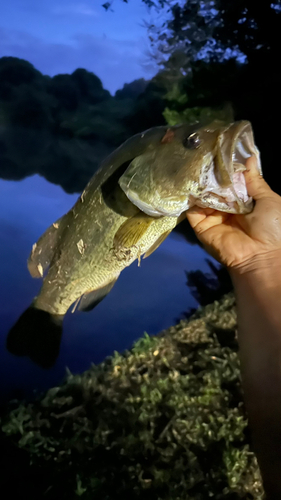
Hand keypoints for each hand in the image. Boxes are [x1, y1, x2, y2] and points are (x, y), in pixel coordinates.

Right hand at [186, 156, 280, 271]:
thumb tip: (249, 159)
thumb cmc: (272, 228)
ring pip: (203, 196)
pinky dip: (191, 198)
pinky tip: (193, 185)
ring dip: (202, 184)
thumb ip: (255, 181)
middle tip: (206, 157)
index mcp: (244, 202)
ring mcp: (213, 217)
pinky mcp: (200, 226)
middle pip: (216, 188)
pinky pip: (192, 210)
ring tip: (198, 168)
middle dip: (212, 175)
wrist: (261, 256)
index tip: (221, 154)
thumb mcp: (269, 199)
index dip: (227, 170)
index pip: (231, 182)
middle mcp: (227, 208)